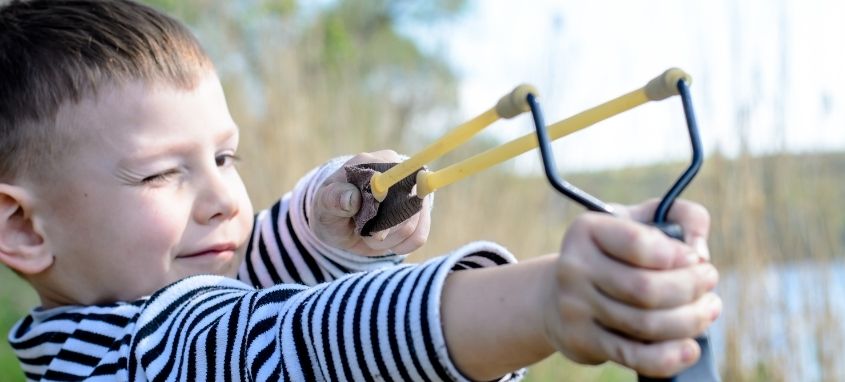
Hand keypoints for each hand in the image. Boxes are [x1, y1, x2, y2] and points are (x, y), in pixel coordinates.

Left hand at [310, 150, 431, 256]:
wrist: (339, 226)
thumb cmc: (330, 209)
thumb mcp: (324, 204)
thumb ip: (334, 198)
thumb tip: (352, 197)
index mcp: (376, 163)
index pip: (397, 177)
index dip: (389, 202)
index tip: (374, 222)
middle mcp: (400, 175)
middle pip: (408, 205)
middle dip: (384, 228)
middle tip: (366, 234)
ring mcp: (413, 196)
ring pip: (413, 225)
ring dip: (388, 239)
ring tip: (369, 236)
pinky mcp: (419, 216)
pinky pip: (419, 237)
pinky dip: (400, 246)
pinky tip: (385, 243)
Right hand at [543, 199, 719, 376]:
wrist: (560, 295)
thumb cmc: (615, 253)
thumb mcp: (641, 222)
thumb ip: (682, 217)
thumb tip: (699, 252)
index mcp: (588, 230)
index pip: (637, 243)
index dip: (677, 255)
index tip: (695, 258)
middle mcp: (575, 267)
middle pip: (645, 289)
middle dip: (691, 288)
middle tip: (708, 282)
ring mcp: (575, 307)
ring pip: (645, 324)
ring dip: (689, 320)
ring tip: (707, 309)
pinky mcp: (582, 340)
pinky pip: (633, 356)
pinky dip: (669, 357)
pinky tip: (690, 348)